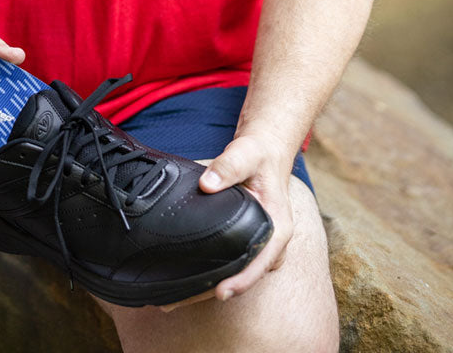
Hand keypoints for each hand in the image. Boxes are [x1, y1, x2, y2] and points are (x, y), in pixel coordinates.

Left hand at [195, 133, 295, 301]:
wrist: (264, 150)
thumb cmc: (258, 153)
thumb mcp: (245, 153)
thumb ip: (227, 166)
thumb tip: (207, 184)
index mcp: (278, 226)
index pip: (261, 261)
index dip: (242, 280)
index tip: (221, 292)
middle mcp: (271, 240)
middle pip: (245, 274)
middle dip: (215, 290)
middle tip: (179, 302)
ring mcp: (259, 242)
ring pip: (236, 271)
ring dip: (209, 285)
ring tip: (175, 298)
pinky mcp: (246, 239)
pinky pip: (230, 260)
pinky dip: (210, 270)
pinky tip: (186, 276)